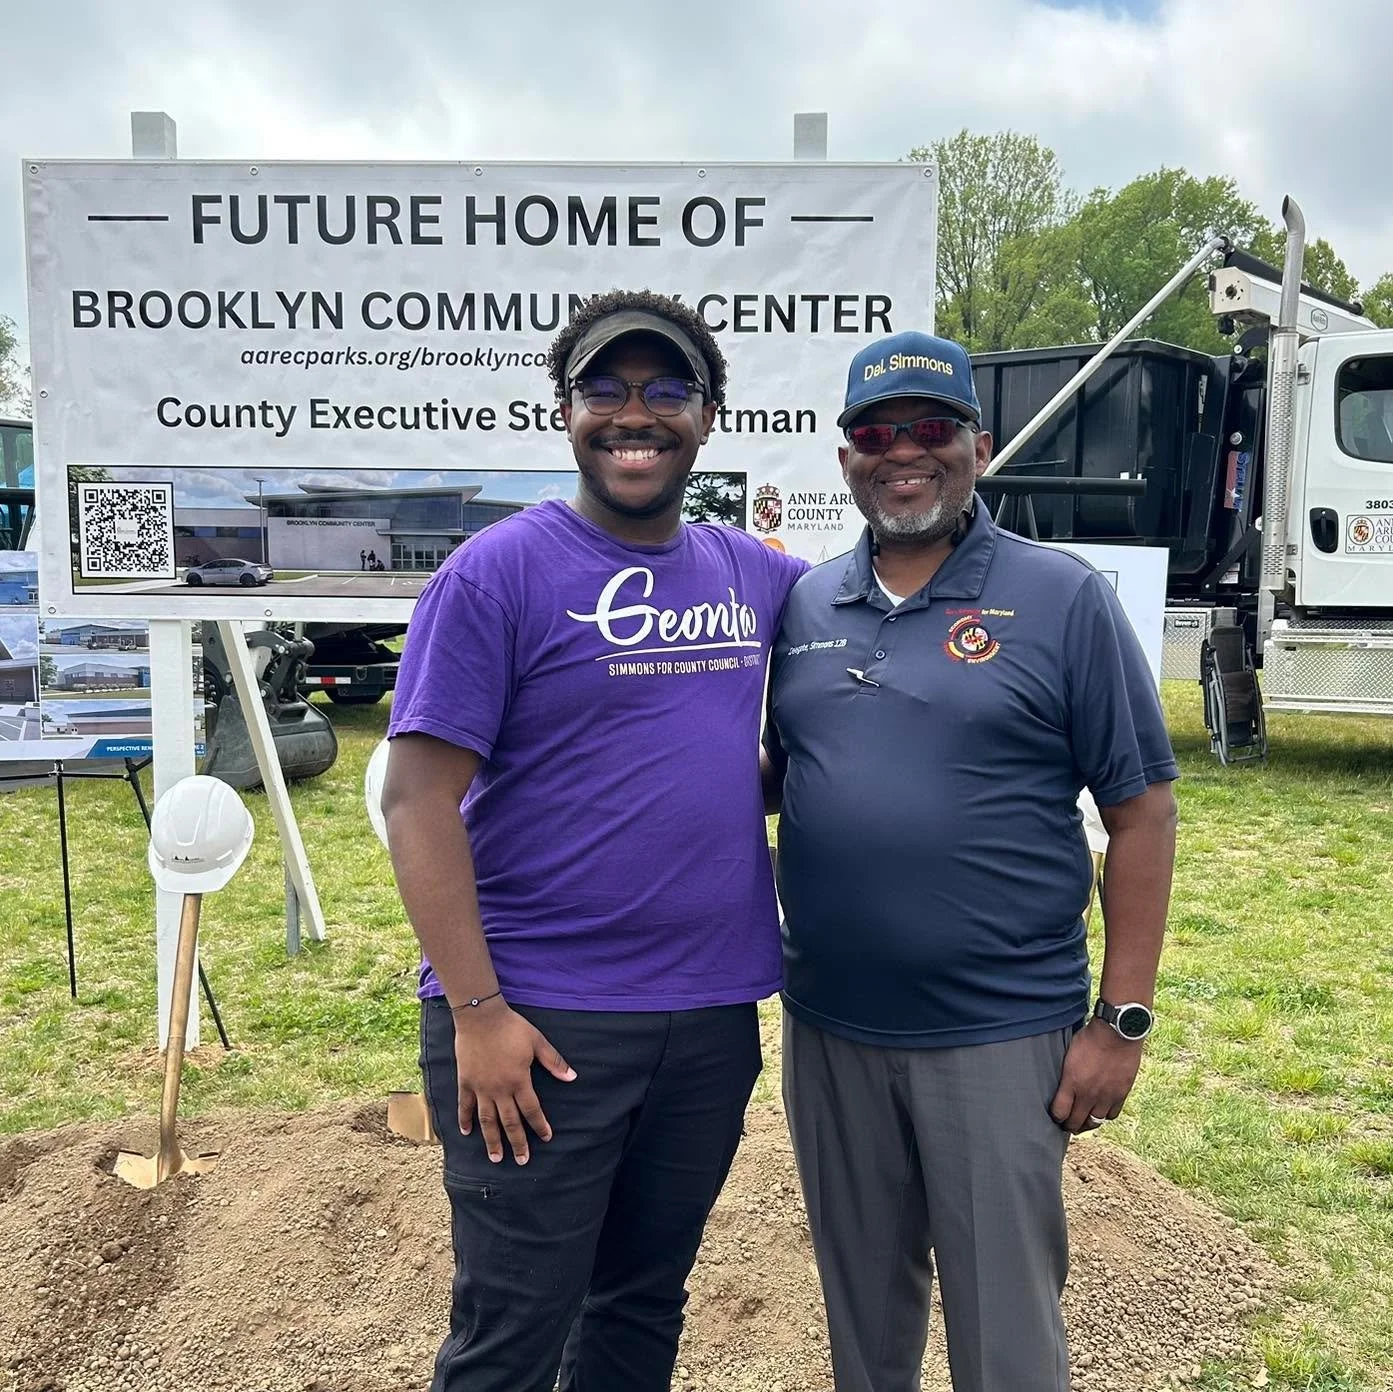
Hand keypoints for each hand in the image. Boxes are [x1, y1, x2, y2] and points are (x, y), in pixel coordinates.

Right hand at [452, 1000, 575, 1163]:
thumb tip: (572, 1077)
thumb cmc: (511, 1027)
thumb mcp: (537, 1042)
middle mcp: (499, 1089)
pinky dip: (465, 1119)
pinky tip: (466, 1133)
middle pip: (509, 1122)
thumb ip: (554, 1062)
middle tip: (522, 1161)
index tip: (546, 1138)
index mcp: (519, 1080)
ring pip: (487, 1120)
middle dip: (517, 1143)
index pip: (532, 1110)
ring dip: (492, 1140)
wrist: (481, 1016)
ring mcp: (481, 1088)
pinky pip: (464, 1105)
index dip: (539, 1125)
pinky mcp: (465, 1082)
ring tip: (495, 1158)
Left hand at [1049, 1018, 1142, 1133]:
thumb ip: (1065, 1073)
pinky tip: (1101, 1110)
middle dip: (1069, 1126)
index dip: (1056, 1117)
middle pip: (1076, 1122)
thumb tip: (1060, 1085)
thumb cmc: (1089, 1037)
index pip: (1059, 1112)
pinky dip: (1105, 1115)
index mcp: (1071, 1082)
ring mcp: (1106, 1096)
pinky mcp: (1121, 1094)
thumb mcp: (1068, 1053)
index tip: (1055, 1115)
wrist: (1116, 1032)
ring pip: (1095, 1122)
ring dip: (1087, 1123)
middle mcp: (1088, 1093)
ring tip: (1083, 1121)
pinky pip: (1112, 1115)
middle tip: (1066, 1125)